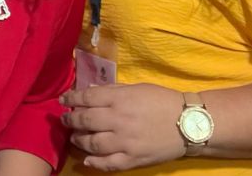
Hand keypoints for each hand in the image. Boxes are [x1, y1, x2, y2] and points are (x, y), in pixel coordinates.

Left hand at [60, 83, 185, 170]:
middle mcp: (119, 120)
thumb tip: (91, 91)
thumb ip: (112, 90)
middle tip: (65, 119)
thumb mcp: (136, 88)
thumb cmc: (162, 100)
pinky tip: (86, 159)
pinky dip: (94, 162)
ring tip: (74, 137)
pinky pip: (109, 164)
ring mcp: (125, 142)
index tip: (62, 99)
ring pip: (92, 143)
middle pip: (85, 120)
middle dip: (70, 119)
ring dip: (78, 140)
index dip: (71, 98)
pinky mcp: (133, 159)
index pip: (86, 98)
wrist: (189, 123)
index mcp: (119, 99)